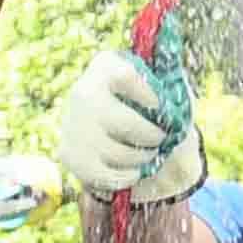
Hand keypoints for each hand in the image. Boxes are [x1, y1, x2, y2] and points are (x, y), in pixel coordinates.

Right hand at [53, 46, 201, 204]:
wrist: (130, 142)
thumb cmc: (156, 112)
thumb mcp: (170, 92)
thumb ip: (173, 82)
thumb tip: (174, 73)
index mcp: (107, 66)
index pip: (126, 76)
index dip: (150, 96)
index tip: (162, 109)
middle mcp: (83, 90)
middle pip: (125, 122)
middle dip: (152, 136)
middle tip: (160, 138)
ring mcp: (72, 123)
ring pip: (116, 151)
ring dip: (142, 158)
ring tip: (148, 153)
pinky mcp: (69, 154)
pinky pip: (104, 174)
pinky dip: (126, 176)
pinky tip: (132, 169)